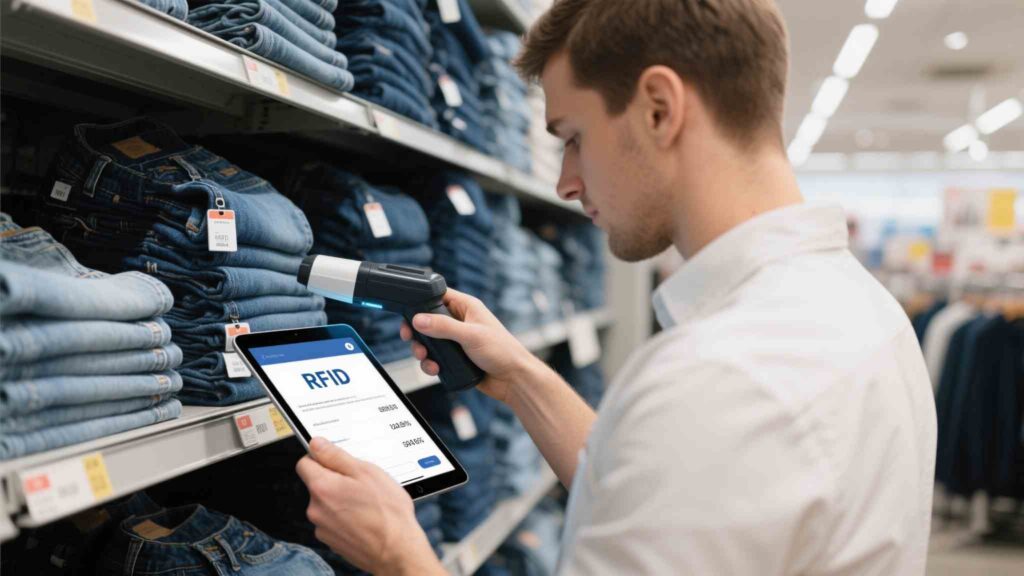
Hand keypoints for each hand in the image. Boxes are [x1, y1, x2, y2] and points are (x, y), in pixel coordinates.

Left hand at [296, 438, 443, 574]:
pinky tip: (364, 518)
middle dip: (336, 480)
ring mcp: (322, 528)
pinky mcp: (331, 541)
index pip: (304, 462)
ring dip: (341, 500)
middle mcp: (316, 509)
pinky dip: (345, 518)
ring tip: (367, 504)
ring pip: (326, 504)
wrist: (396, 551)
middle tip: (361, 484)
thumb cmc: (387, 512)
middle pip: (317, 484)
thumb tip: (316, 444)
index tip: (336, 460)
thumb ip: (336, 456)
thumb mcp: (366, 472)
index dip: (320, 457)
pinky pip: (333, 521)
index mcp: (322, 487)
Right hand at [400, 288, 537, 403]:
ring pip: (429, 341)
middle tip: (410, 339)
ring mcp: (456, 340)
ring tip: (425, 358)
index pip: (438, 295)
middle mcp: (460, 321)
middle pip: (428, 320)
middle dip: (417, 331)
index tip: (409, 313)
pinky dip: (430, 363)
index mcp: (466, 307)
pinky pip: (435, 357)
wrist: (513, 380)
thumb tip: (418, 319)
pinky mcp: (455, 357)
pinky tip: (435, 369)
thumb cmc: (502, 351)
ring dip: (422, 350)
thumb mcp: (471, 335)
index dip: (421, 302)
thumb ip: (444, 327)